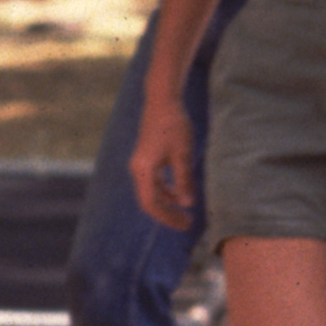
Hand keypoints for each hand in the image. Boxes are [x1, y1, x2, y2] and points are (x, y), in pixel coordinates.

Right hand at [129, 89, 195, 229]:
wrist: (162, 101)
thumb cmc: (174, 125)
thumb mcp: (183, 154)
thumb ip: (183, 180)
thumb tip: (187, 203)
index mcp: (143, 170)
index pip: (152, 203)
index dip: (168, 217)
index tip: (185, 224)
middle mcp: (137, 169)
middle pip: (150, 201)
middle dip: (168, 214)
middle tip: (188, 224)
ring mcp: (140, 164)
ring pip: (151, 193)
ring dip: (168, 204)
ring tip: (186, 213)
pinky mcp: (145, 159)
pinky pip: (153, 183)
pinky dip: (166, 192)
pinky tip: (180, 195)